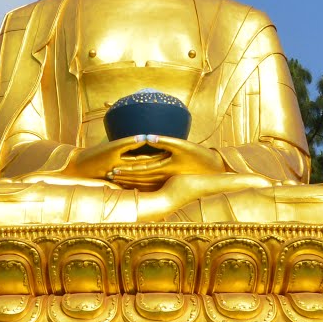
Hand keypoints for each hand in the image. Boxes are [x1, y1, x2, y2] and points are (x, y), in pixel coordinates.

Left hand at [106, 137, 228, 189]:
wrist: (214, 170)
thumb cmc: (198, 156)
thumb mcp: (182, 146)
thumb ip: (163, 140)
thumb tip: (145, 136)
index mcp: (163, 169)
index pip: (139, 170)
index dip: (125, 170)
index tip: (112, 170)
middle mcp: (162, 177)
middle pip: (138, 178)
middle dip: (123, 177)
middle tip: (108, 176)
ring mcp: (166, 180)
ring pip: (144, 183)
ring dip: (130, 182)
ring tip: (116, 181)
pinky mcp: (170, 179)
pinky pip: (151, 184)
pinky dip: (140, 184)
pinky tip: (133, 185)